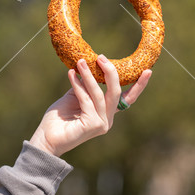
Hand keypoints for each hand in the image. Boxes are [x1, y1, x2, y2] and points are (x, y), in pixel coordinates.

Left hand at [29, 55, 151, 156]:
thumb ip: (86, 84)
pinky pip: (86, 99)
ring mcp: (101, 124)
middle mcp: (108, 119)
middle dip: (110, 72)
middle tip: (101, 57)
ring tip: (80, 62)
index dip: (139, 85)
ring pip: (100, 94)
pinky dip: (78, 85)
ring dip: (89, 75)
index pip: (127, 98)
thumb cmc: (60, 117)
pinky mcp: (92, 126)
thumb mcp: (76, 95)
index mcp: (107, 112)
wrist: (46, 137)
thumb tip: (91, 64)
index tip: (148, 70)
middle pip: (116, 92)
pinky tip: (71, 74)